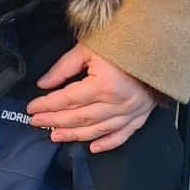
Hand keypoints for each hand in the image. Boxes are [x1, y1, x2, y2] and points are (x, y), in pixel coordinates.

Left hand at [27, 46, 158, 153]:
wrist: (157, 43)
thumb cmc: (122, 41)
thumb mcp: (88, 48)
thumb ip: (64, 67)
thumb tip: (44, 84)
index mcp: (103, 84)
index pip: (67, 99)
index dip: (47, 105)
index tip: (32, 108)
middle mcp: (117, 102)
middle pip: (79, 117)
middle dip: (55, 120)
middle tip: (37, 122)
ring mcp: (130, 111)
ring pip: (97, 129)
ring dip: (74, 135)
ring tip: (56, 135)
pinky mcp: (140, 115)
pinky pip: (122, 135)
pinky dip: (107, 143)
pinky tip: (92, 148)